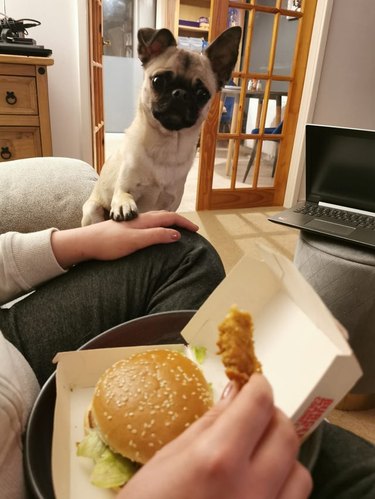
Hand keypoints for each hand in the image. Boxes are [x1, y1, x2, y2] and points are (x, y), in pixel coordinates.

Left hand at [51, 211, 198, 267]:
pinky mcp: (127, 229)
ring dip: (170, 223)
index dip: (184, 223)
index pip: (170, 218)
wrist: (86, 243)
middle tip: (191, 230)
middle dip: (180, 222)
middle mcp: (140, 219)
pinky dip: (159, 227)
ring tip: (178, 231)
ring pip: (156, 220)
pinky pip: (149, 225)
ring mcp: (133, 224)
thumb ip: (156, 236)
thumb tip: (177, 234)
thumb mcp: (135, 241)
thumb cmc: (109, 243)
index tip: (196, 230)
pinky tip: (155, 234)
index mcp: (145, 221)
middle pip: (165, 216)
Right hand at [117, 374, 311, 498]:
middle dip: (273, 415)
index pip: (257, 405)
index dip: (259, 385)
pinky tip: (259, 484)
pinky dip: (283, 485)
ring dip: (282, 454)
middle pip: (285, 433)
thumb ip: (209, 424)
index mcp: (218, 459)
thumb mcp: (168, 459)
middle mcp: (251, 489)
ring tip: (258, 453)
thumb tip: (234, 395)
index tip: (255, 381)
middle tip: (255, 413)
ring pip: (299, 472)